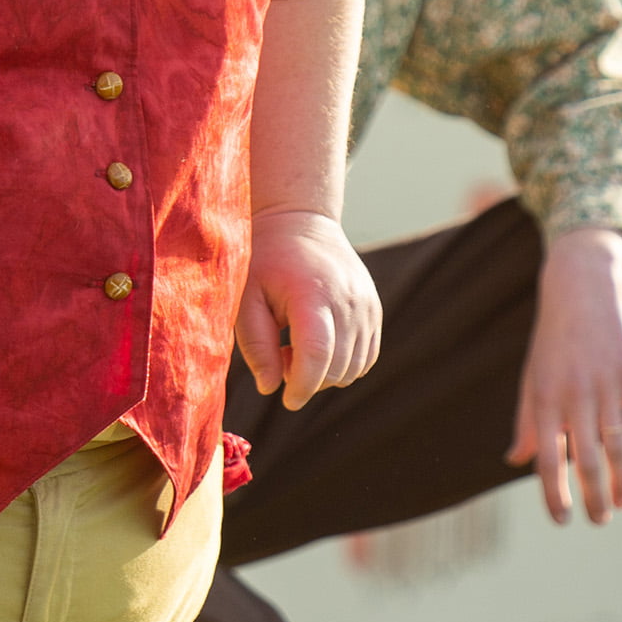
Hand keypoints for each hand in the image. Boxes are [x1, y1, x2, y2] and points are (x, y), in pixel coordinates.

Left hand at [236, 210, 381, 409]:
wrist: (298, 223)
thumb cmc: (265, 262)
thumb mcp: (246, 298)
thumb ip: (256, 344)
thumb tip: (269, 388)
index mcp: (312, 294)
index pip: (317, 355)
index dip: (302, 386)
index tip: (286, 399)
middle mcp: (348, 299)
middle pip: (337, 367)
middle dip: (309, 379)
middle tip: (281, 357)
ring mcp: (366, 304)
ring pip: (354, 367)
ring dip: (326, 373)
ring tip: (298, 346)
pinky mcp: (374, 308)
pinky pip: (367, 356)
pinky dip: (344, 364)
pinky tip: (319, 344)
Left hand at [508, 225, 621, 524]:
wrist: (580, 287)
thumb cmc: (551, 340)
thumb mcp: (531, 377)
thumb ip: (527, 421)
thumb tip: (515, 461)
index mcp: (545, 399)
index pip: (548, 458)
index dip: (554, 493)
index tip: (561, 520)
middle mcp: (575, 394)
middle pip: (587, 459)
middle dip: (593, 496)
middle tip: (598, 521)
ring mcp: (607, 384)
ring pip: (618, 445)